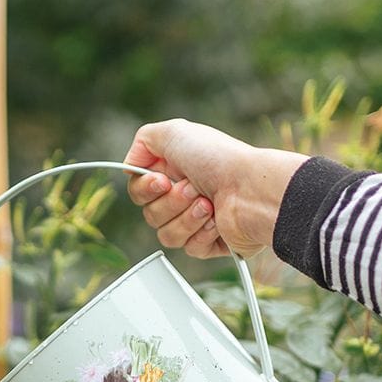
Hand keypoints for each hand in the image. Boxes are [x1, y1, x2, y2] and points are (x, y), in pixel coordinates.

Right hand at [123, 119, 306, 258]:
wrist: (251, 190)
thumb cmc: (220, 160)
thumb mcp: (175, 133)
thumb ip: (144, 141)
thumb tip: (130, 164)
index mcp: (174, 171)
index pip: (138, 191)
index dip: (145, 189)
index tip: (161, 181)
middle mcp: (184, 194)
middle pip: (150, 215)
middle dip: (170, 203)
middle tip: (194, 189)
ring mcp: (197, 220)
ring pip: (166, 235)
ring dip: (186, 218)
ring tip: (209, 204)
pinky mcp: (211, 242)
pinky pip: (188, 248)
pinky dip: (202, 234)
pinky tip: (217, 221)